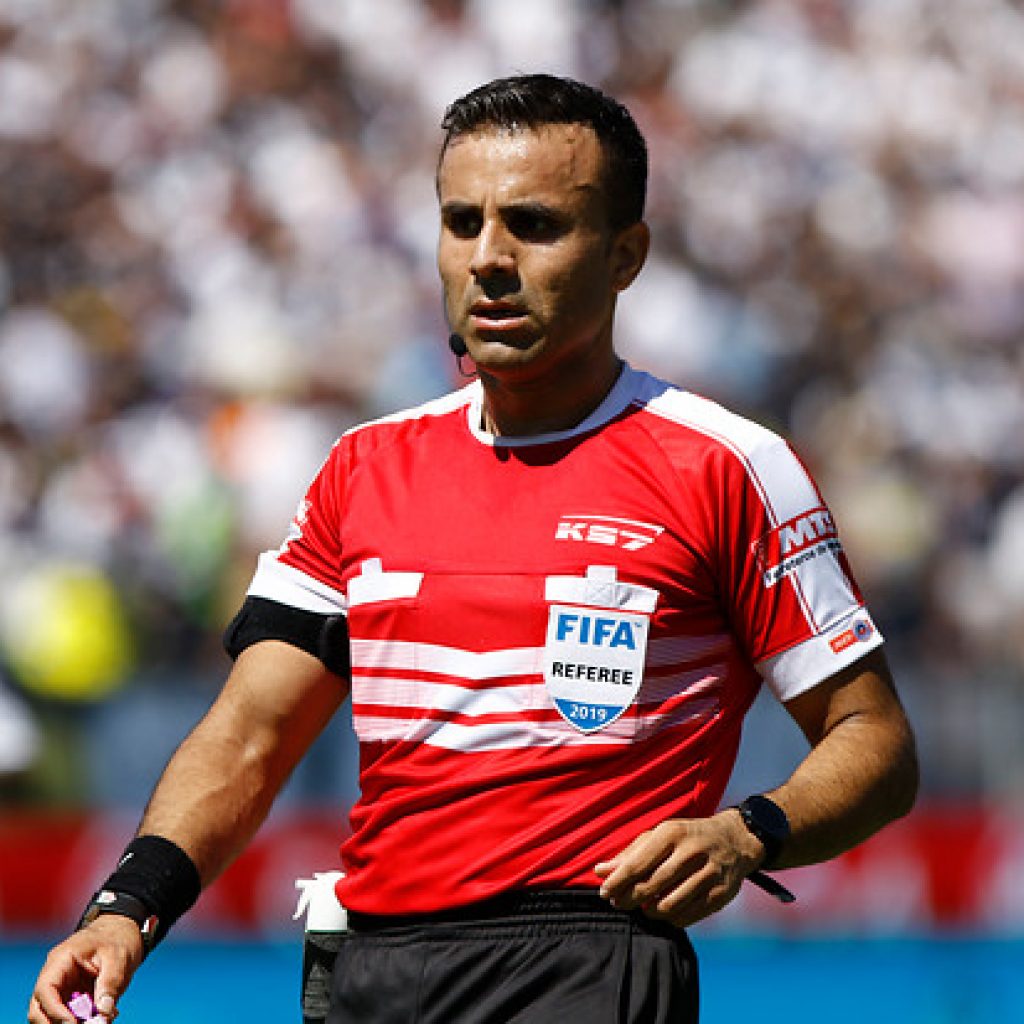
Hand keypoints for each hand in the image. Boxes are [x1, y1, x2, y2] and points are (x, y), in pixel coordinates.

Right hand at [28, 916, 143, 1023]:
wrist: (122, 932)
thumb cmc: (117, 939)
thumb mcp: (118, 958)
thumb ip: (110, 985)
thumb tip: (103, 1013)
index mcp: (62, 959)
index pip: (45, 989)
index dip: (54, 1011)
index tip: (72, 1023)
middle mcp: (56, 975)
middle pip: (40, 1008)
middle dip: (55, 1023)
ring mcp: (63, 987)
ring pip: (53, 1015)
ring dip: (71, 1023)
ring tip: (100, 1019)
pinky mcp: (72, 997)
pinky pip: (71, 1015)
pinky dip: (83, 1021)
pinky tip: (104, 1016)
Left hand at [594, 810, 763, 927]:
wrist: (735, 839)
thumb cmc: (687, 837)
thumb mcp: (660, 835)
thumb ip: (630, 853)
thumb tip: (599, 871)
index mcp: (672, 833)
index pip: (637, 864)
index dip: (617, 882)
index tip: (604, 892)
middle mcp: (692, 852)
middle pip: (651, 886)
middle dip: (629, 899)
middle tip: (619, 903)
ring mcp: (709, 874)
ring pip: (669, 905)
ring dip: (650, 912)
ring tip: (643, 908)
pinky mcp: (721, 894)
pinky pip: (688, 916)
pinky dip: (671, 919)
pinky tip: (664, 912)